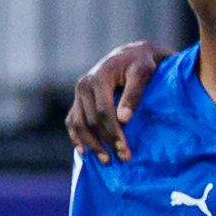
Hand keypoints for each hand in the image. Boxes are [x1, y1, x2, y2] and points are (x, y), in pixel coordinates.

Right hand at [68, 39, 165, 160]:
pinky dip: (76, 136)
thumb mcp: (143, 74)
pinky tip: (83, 151)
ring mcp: (79, 93)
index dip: (114, 133)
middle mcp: (83, 86)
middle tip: (122, 158)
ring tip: (106, 160)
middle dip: (105, 141)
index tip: (125, 150)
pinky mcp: (79, 100)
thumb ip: (134, 94)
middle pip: (90, 121)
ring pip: (78, 123)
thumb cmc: (141, 64)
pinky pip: (72, 121)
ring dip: (90, 144)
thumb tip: (124, 119)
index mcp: (98, 78)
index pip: (103, 112)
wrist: (132, 55)